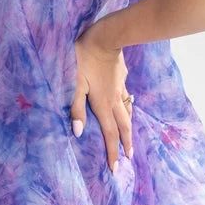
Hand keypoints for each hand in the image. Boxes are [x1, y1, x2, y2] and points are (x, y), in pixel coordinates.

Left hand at [71, 27, 133, 172]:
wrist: (105, 36)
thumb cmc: (83, 59)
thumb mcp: (74, 84)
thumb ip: (76, 108)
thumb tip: (78, 132)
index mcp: (103, 104)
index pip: (110, 134)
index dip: (113, 152)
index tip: (116, 169)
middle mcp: (115, 99)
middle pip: (124, 126)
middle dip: (126, 143)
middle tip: (130, 157)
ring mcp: (120, 86)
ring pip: (128, 110)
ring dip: (129, 126)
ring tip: (130, 135)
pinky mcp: (121, 76)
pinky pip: (126, 96)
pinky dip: (127, 105)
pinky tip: (126, 102)